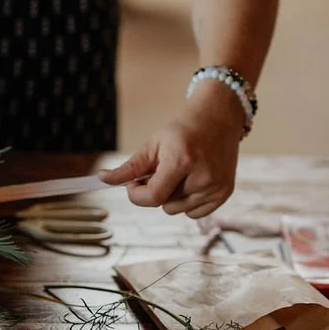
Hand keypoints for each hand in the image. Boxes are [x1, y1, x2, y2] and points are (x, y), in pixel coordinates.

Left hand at [99, 82, 243, 218]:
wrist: (219, 116)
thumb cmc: (183, 129)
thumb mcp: (153, 144)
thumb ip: (129, 167)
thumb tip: (102, 180)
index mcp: (182, 161)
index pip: (153, 197)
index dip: (136, 195)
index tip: (133, 184)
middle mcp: (203, 177)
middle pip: (164, 205)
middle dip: (156, 190)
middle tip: (164, 168)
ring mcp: (217, 187)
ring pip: (177, 210)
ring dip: (172, 196)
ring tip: (181, 172)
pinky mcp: (225, 193)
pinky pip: (194, 213)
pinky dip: (188, 201)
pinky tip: (193, 180)